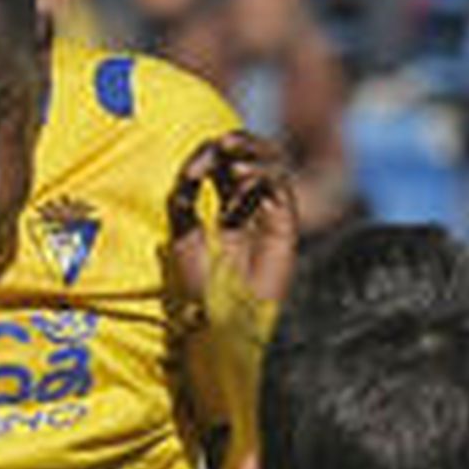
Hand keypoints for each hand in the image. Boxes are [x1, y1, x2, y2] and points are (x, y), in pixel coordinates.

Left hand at [167, 130, 299, 318]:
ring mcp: (269, 214)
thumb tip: (183, 174)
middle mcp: (250, 207)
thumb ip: (183, 205)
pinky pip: (280, 184)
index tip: (188, 175)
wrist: (222, 323)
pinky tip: (241, 178)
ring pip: (271, 162)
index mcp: (225, 209)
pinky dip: (261, 173)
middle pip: (250, 157)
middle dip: (233, 144)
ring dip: (250, 149)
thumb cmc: (200, 290)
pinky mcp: (285, 224)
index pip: (222, 166)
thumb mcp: (183, 239)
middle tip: (217, 145)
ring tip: (228, 149)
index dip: (206, 159)